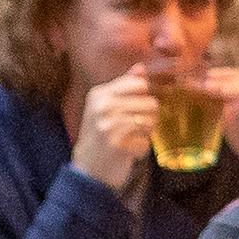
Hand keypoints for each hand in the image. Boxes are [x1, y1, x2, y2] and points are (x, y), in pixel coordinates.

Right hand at [69, 66, 162, 191]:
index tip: (136, 110)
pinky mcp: (118, 145)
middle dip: (148, 119)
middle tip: (132, 130)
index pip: (140, 84)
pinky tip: (127, 152)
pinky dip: (140, 150)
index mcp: (99, 94)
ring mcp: (109, 126)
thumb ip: (124, 86)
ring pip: (151, 122)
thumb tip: (141, 67)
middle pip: (150, 104)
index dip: (145, 97)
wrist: (87, 171)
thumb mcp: (105, 107)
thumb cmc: (99, 137)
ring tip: (129, 140)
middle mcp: (103, 107)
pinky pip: (146, 143)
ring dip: (145, 134)